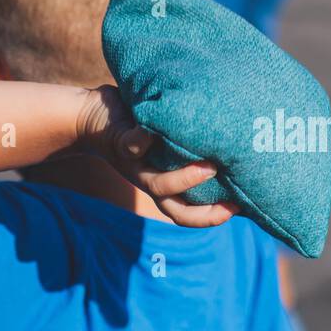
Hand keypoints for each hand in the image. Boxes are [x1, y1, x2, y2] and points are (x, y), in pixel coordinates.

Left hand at [75, 85, 238, 227]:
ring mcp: (134, 164)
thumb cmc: (137, 121)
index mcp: (163, 181)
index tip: (242, 208)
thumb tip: (244, 132)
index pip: (188, 211)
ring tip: (209, 168)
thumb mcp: (170, 133)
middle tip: (233, 204)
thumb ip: (196, 137)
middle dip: (205, 214)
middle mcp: (148, 179)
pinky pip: (134, 144)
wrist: (86, 114)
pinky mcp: (119, 144)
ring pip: (156, 184)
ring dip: (183, 180)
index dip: (214, 217)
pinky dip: (145, 138)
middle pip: (174, 211)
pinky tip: (162, 128)